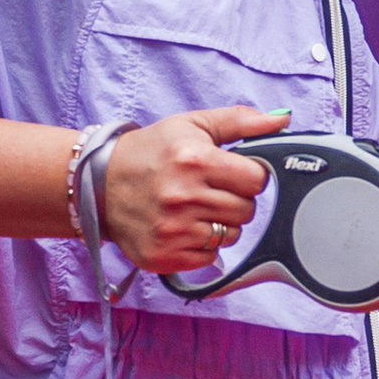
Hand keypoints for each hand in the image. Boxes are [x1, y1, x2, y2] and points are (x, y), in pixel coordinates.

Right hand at [98, 106, 287, 275]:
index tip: (230, 172)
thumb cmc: (149, 152)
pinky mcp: (165, 256)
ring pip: (232, 236)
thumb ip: (239, 121)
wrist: (98, 183)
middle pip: (247, 210)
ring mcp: (173, 230)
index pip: (257, 180)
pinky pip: (210, 257)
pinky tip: (182, 227)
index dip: (248, 175)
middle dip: (234, 199)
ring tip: (193, 207)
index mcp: (195, 160)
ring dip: (220, 223)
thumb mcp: (191, 125)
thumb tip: (281, 121)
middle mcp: (183, 197)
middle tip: (208, 189)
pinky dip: (201, 245)